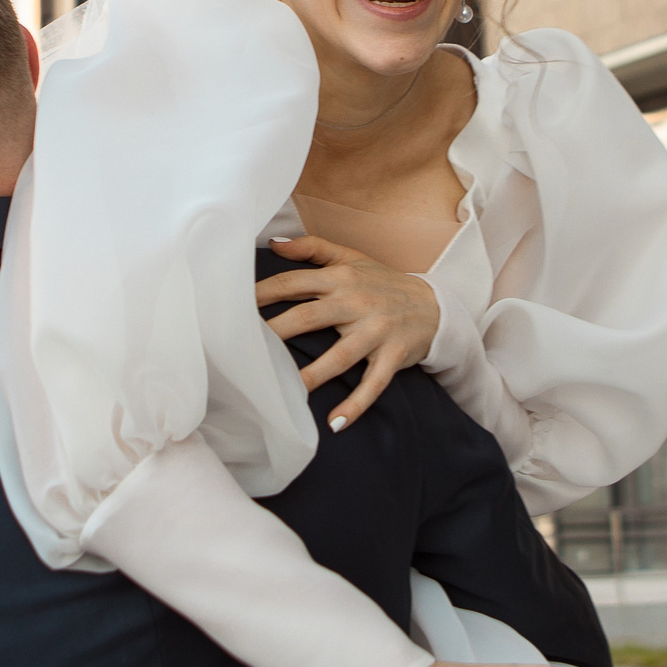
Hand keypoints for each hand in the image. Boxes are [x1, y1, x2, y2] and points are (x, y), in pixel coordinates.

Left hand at [256, 235, 440, 429]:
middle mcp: (356, 302)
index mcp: (341, 278)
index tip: (230, 307)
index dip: (261, 294)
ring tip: (283, 394)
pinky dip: (356, 404)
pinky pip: (372, 384)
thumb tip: (274, 243)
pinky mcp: (393, 356)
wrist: (435, 306)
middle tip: (242, 351)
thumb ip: (313, 248)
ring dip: (311, 376)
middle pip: (308, 317)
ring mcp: (376, 331)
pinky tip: (335, 423)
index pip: (293, 284)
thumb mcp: (352, 258)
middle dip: (275, 333)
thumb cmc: (384, 283)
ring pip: (339, 356)